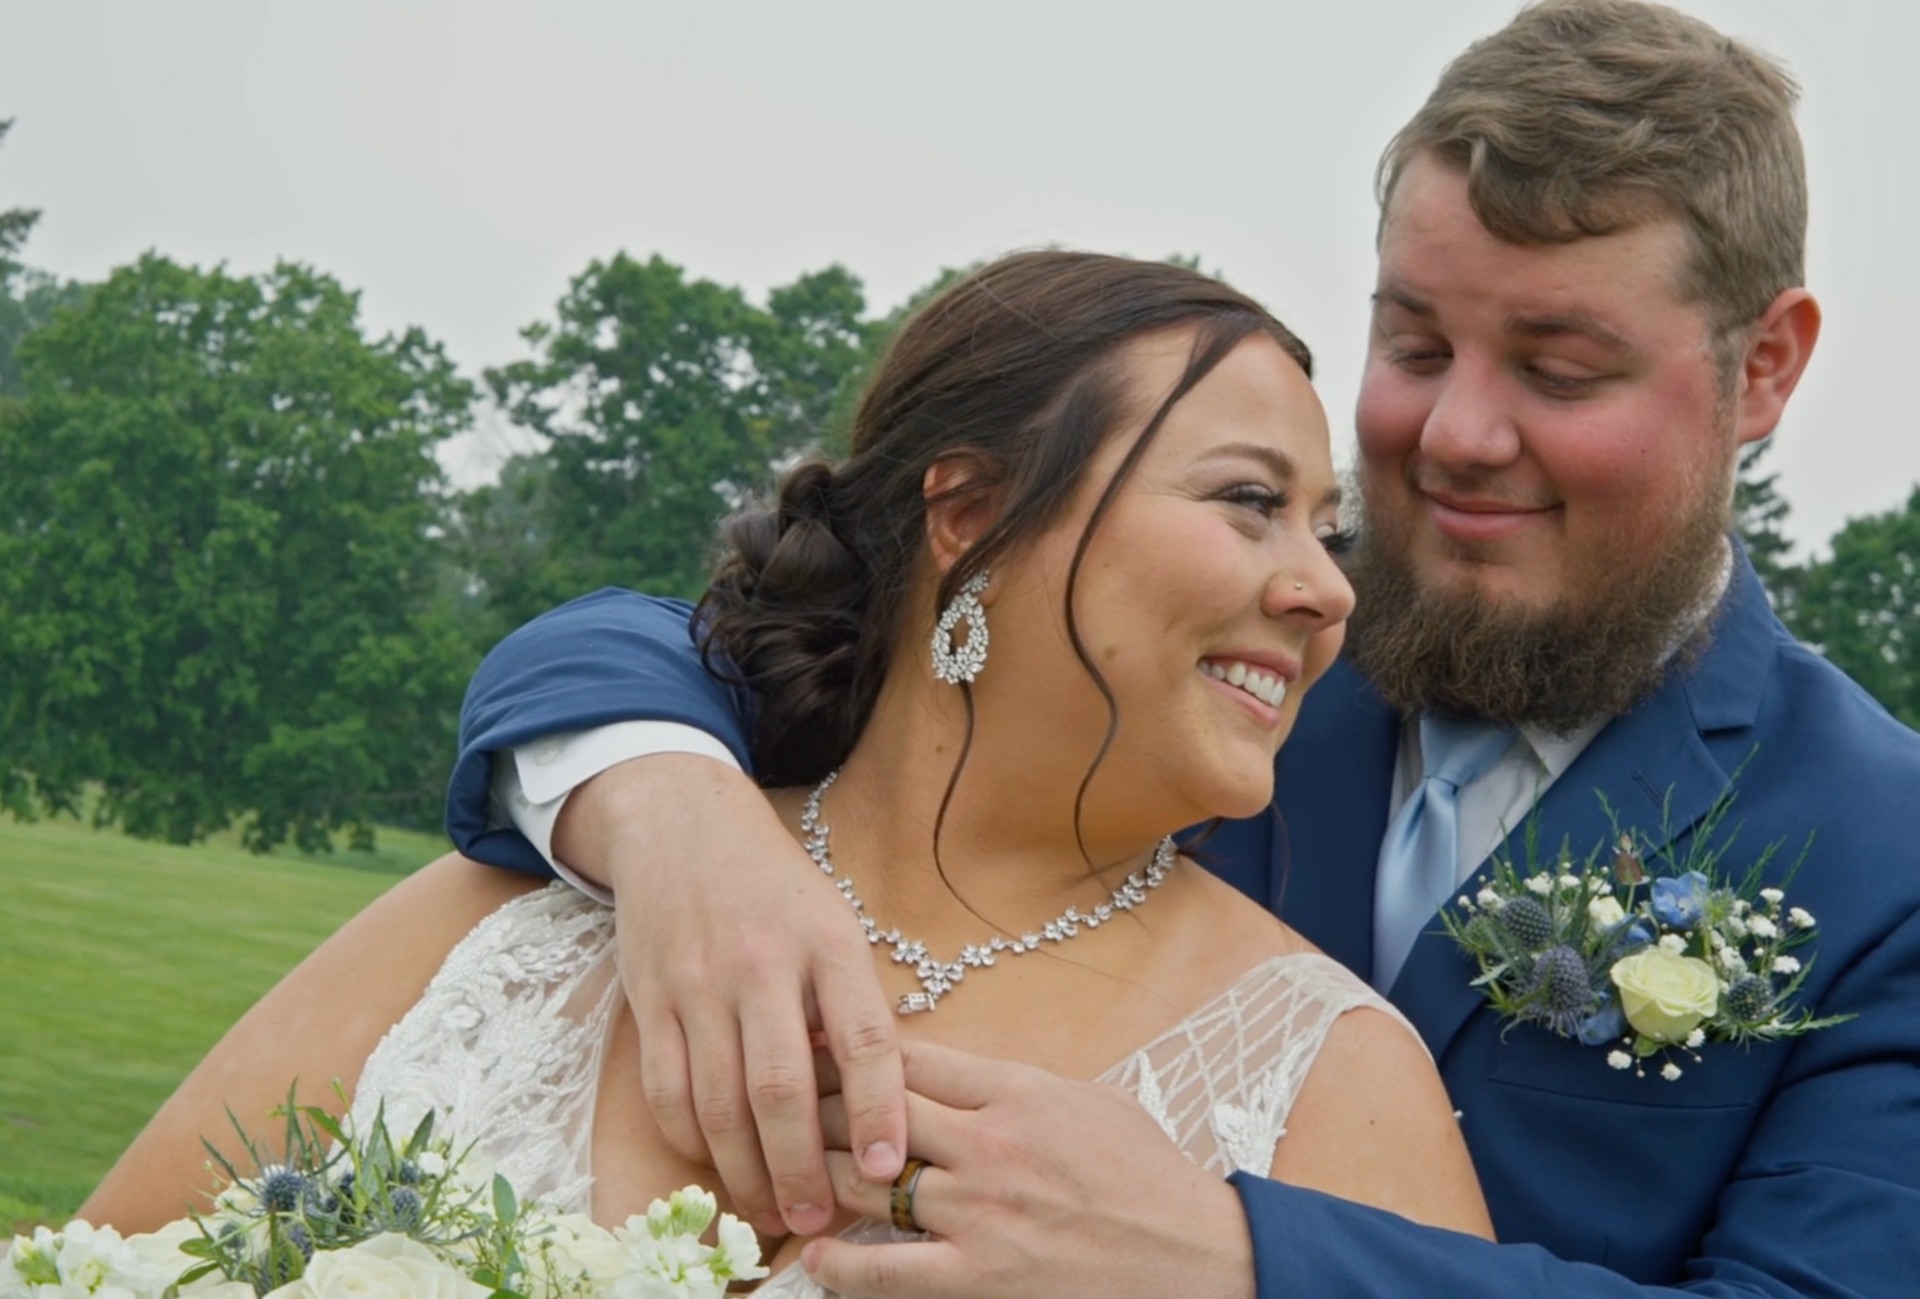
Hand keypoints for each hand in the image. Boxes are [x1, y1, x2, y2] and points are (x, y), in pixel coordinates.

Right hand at [553, 753, 907, 1235]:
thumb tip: (877, 1099)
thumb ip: (851, 1003)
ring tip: (772, 1213)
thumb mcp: (834, 922)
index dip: (878, 1109)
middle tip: (819, 1220)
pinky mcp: (650, 1000)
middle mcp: (762, 965)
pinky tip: (718, 1163)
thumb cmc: (776, 888)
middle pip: (782, 1089)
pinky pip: (668, 1090)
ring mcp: (699, 984)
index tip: (889, 1167)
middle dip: (802, 1168)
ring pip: (720, 1103)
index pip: (862, 1039)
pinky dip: (694, 1140)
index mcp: (828, 943)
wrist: (680, 823)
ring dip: (747, 1171)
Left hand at [807, 1041, 1255, 1298]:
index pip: (908, 1055)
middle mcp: (989, 1144)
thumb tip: (955, 1072)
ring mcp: (981, 1214)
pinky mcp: (980, 1278)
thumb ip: (1017, 1085)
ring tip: (785, 1175)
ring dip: (819, 1176)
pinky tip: (815, 1256)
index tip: (810, 1045)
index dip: (847, 1048)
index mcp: (1016, 1091)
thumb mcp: (1091, 1102)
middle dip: (816, 1104)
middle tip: (777, 1105)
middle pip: (871, 1108)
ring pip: (867, 1182)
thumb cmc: (1149, 1180)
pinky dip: (840, 1263)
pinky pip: (887, 1268)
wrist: (1197, 1259)